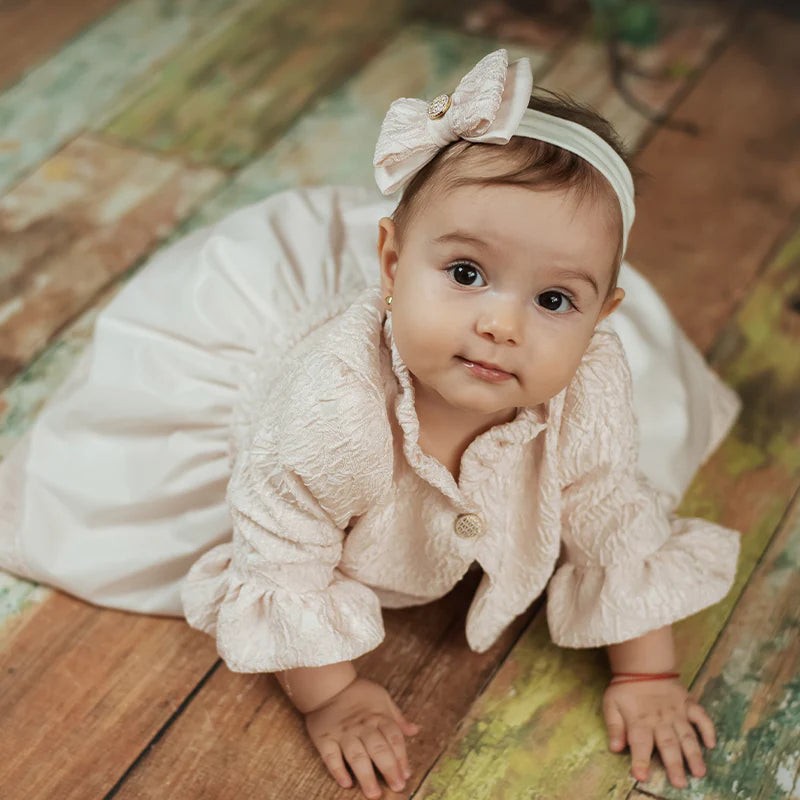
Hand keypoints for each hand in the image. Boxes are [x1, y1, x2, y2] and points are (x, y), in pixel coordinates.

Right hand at [304, 677, 419, 798]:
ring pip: (356, 755)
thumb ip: (397, 717)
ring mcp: (343, 733)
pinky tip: (346, 782)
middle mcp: (361, 726)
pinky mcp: (324, 738)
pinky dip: (338, 770)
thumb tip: (414, 730)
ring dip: (365, 775)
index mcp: (377, 716)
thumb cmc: (358, 692)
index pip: (393, 737)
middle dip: (388, 768)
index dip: (401, 756)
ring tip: (373, 793)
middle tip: (396, 787)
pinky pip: (330, 756)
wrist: (328, 684)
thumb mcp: (382, 697)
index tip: (406, 774)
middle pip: (378, 748)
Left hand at [602, 677, 715, 787]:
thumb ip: (615, 727)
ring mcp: (676, 712)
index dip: (640, 760)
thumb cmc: (625, 689)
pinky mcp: (688, 704)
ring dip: (694, 753)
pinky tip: (712, 744)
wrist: (642, 665)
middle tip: (680, 783)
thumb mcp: (611, 705)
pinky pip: (701, 716)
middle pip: (667, 743)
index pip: (639, 743)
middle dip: (674, 764)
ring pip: (686, 735)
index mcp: (639, 721)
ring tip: (700, 772)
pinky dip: (707, 729)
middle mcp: (660, 719)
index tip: (642, 776)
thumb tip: (614, 748)